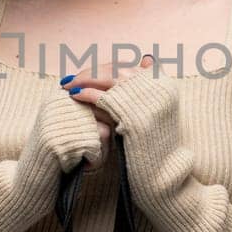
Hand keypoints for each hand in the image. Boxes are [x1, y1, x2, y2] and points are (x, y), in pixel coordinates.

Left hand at [60, 55, 156, 171]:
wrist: (162, 172)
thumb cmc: (155, 142)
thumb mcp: (157, 109)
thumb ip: (147, 85)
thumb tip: (145, 58)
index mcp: (163, 83)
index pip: (126, 65)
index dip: (104, 68)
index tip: (88, 71)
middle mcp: (157, 87)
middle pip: (115, 70)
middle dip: (90, 72)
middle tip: (71, 78)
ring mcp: (145, 101)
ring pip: (107, 80)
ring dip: (84, 79)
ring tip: (68, 85)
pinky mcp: (132, 116)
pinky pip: (103, 97)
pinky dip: (86, 93)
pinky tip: (75, 95)